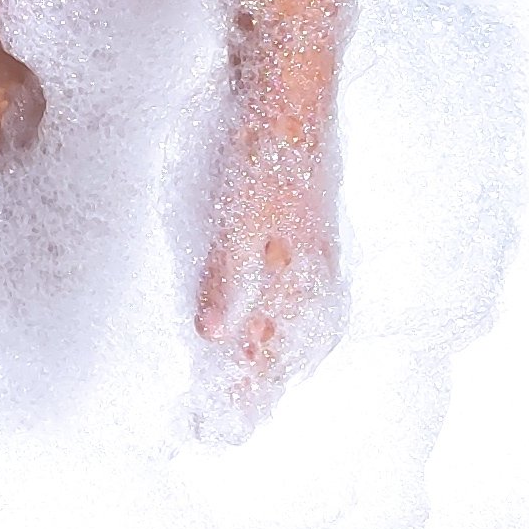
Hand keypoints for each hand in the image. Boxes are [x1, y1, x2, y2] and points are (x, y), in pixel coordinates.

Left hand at [192, 160, 341, 440]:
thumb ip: (229, 277)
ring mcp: (313, 258)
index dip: (241, 399)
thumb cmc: (263, 151)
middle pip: (281, 355)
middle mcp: (311, 278)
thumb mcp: (238, 216)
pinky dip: (288, 334)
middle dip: (256, 395)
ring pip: (294, 333)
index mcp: (296, 281)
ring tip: (253, 401)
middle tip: (226, 435)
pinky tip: (281, 336)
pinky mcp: (308, 237)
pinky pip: (303, 306)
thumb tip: (215, 336)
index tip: (215, 438)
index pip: (264, 360)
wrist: (293, 90)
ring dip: (271, 369)